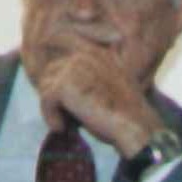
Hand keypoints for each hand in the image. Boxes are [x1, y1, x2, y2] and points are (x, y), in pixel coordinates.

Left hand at [32, 46, 163, 160]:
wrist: (135, 127)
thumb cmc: (125, 115)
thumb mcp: (107, 87)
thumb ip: (86, 79)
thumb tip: (54, 83)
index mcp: (97, 53)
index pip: (63, 57)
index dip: (57, 81)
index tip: (59, 101)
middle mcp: (85, 55)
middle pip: (51, 72)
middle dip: (54, 96)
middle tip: (66, 116)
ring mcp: (74, 68)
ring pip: (46, 86)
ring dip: (53, 108)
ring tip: (67, 123)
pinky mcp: (65, 85)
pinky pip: (45, 100)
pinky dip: (50, 117)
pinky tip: (63, 128)